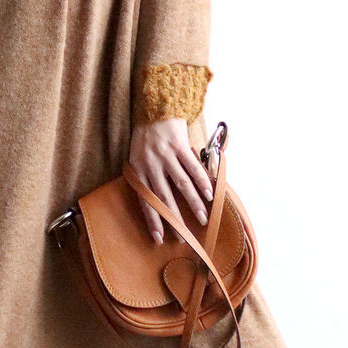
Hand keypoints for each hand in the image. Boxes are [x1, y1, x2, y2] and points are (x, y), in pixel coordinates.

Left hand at [127, 118, 214, 243]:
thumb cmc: (145, 137)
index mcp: (138, 171)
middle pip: (164, 198)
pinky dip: (202, 183)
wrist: (154, 108)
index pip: (145, 201)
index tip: (159, 238)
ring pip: (182, 185)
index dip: (153, 220)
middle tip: (183, 237)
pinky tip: (210, 195)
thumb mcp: (137, 158)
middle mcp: (151, 165)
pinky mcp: (179, 146)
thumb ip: (145, 178)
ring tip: (203, 219)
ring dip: (193, 204)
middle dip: (175, 220)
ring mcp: (166, 156)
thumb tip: (155, 201)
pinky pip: (193, 168)